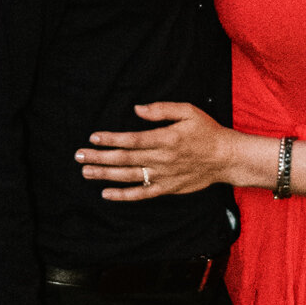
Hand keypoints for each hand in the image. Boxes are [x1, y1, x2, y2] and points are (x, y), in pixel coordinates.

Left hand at [76, 102, 234, 200]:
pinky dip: (123, 195)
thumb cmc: (207, 131)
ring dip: (105, 174)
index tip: (93, 138)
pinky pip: (141, 194)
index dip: (111, 139)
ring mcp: (164, 176)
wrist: (226, 158)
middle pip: (125, 159)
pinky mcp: (167, 188)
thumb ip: (162, 109)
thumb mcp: (189, 111)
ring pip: (129, 176)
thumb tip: (137, 109)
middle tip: (79, 156)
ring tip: (86, 171)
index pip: (132, 140)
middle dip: (100, 157)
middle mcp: (162, 159)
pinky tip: (106, 193)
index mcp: (166, 138)